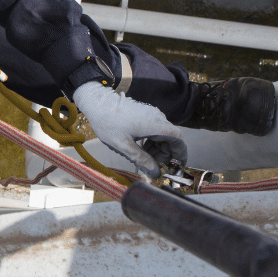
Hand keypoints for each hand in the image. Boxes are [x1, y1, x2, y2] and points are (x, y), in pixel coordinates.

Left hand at [72, 82, 186, 177]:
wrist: (97, 103)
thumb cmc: (107, 122)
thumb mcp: (123, 145)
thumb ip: (141, 159)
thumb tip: (155, 174)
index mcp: (154, 124)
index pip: (178, 138)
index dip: (180, 153)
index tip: (176, 165)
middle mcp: (156, 117)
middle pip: (171, 138)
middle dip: (165, 154)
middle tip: (151, 163)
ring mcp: (151, 114)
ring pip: (163, 135)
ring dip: (157, 148)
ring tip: (141, 155)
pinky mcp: (146, 114)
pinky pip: (155, 130)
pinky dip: (152, 141)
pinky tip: (139, 146)